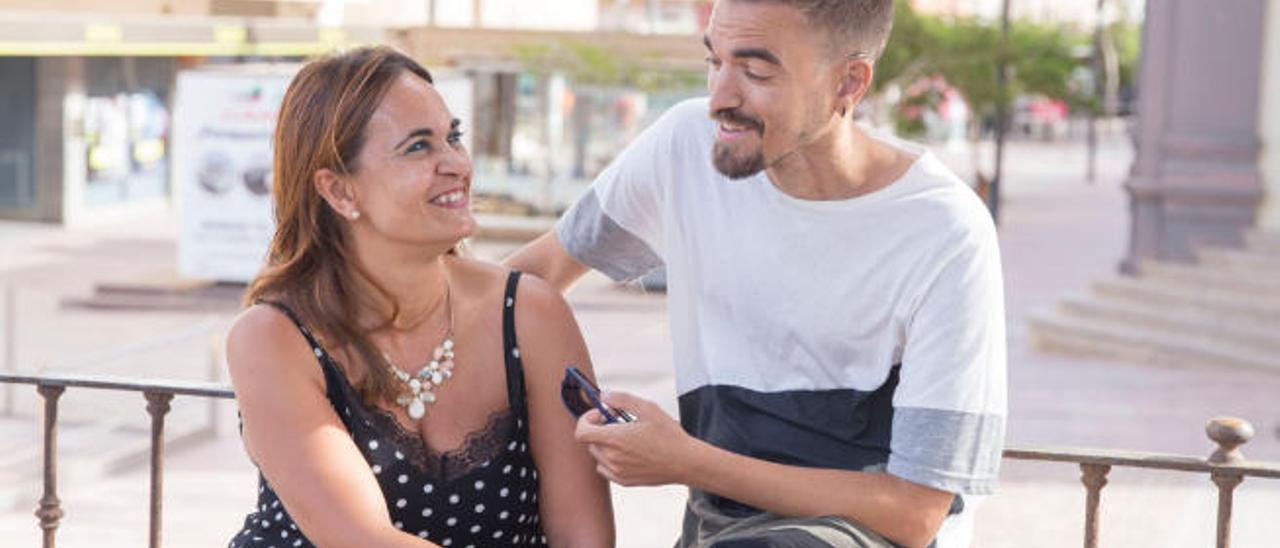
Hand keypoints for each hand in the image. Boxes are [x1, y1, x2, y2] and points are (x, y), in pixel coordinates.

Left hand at [573, 391, 697, 486]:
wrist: (685, 462)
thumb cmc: (668, 434)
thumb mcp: (647, 408)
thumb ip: (621, 399)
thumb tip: (603, 396)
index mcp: (615, 438)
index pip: (581, 431)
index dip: (587, 419)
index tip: (600, 414)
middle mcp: (612, 457)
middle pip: (590, 441)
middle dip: (599, 428)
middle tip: (618, 422)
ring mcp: (617, 471)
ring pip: (597, 455)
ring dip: (604, 444)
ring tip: (626, 437)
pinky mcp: (624, 481)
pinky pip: (605, 469)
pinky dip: (609, 459)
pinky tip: (627, 452)